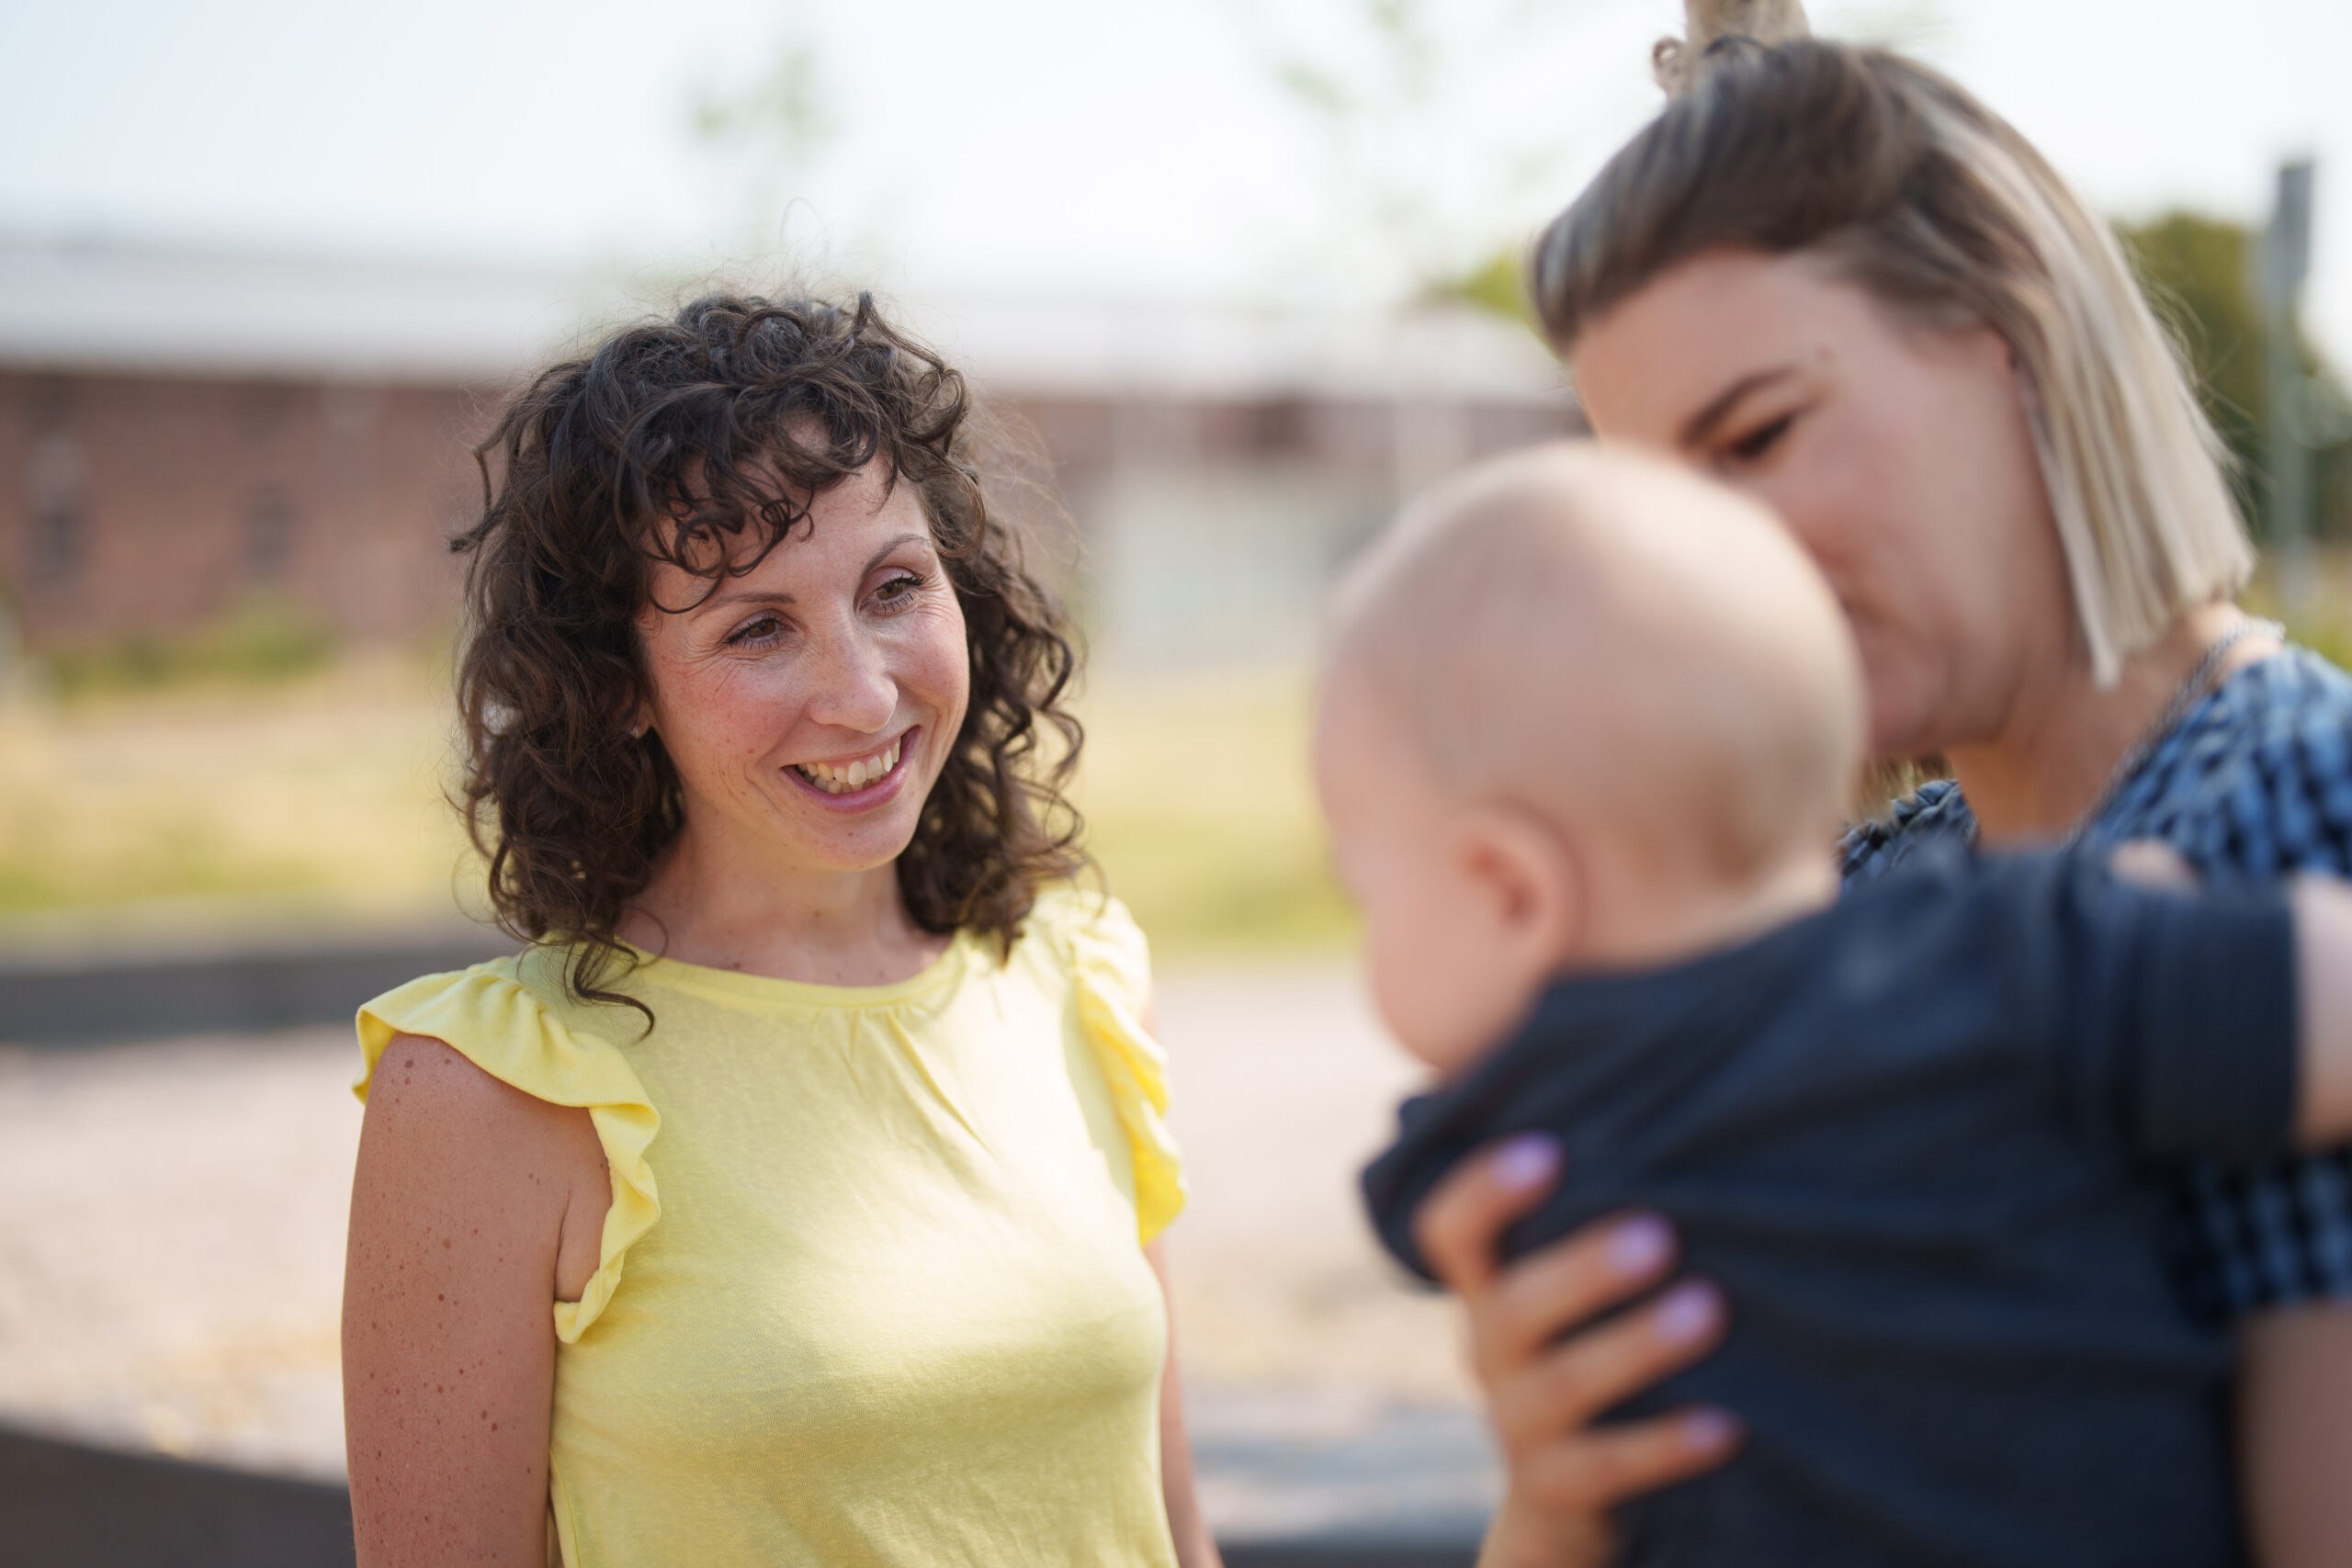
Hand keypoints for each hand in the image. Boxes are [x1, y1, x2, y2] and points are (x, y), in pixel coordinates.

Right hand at [1413, 1134, 1739, 1567]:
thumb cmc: (1593, 1338)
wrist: (1569, 1490)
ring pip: (1561, 1384)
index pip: (1451, 1230)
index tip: (1548, 1148)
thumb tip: (1657, 1056)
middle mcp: (1489, 1349)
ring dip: (1634, 1345)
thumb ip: (1596, 1200)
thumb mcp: (1571, 1276)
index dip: (1486, 1190)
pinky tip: (1728, 1424)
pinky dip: (1665, 1446)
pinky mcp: (1554, 1488)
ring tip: (1709, 1307)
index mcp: (1487, 1285)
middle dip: (1583, 1267)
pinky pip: (1605, 1468)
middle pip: (1509, 1306)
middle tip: (1661, 1233)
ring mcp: (1516, 1422)